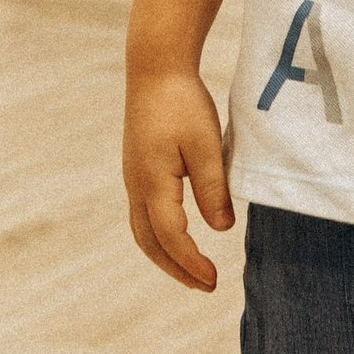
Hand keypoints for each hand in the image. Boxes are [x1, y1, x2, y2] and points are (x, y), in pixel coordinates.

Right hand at [123, 64, 233, 291]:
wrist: (155, 67)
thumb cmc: (182, 103)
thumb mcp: (206, 145)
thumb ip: (212, 189)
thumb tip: (221, 230)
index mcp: (152, 183)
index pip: (172, 238)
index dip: (192, 263)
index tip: (214, 280)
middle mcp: (136, 185)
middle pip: (149, 242)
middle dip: (176, 269)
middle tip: (204, 286)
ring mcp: (133, 176)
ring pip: (142, 230)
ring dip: (165, 255)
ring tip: (191, 269)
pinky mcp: (137, 167)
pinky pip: (143, 214)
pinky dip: (159, 235)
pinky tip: (178, 233)